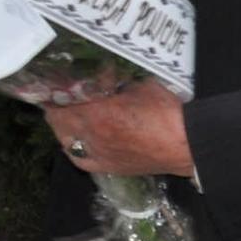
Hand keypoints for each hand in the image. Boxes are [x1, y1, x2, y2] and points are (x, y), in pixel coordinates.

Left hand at [48, 84, 194, 178]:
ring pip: (65, 140)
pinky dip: (74, 148)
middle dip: (57, 107)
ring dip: (63, 127)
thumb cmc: (166, 112)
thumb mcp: (138, 85)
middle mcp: (92, 136)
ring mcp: (98, 154)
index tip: (55, 83)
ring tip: (67, 116)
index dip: (55, 90)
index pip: (61, 100)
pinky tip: (76, 141)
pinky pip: (80, 160)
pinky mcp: (108, 167)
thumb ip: (114, 80)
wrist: (185, 144)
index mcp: (97, 112)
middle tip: (61, 97)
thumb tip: (101, 73)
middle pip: (58, 121)